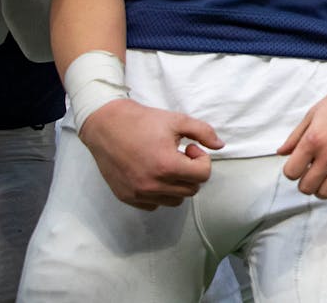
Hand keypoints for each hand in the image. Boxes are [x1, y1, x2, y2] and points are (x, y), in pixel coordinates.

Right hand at [77, 98, 222, 210]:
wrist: (106, 126)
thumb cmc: (143, 121)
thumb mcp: (178, 120)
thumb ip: (203, 132)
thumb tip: (220, 146)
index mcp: (167, 166)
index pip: (203, 176)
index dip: (202, 160)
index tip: (190, 148)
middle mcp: (152, 185)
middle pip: (191, 190)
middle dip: (191, 173)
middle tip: (180, 156)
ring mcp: (138, 194)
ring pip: (174, 200)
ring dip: (177, 184)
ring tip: (166, 165)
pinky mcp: (127, 197)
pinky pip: (154, 205)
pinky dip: (159, 193)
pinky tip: (153, 174)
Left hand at [278, 68, 326, 198]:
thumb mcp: (313, 113)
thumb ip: (295, 136)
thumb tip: (282, 152)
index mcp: (313, 139)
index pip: (291, 172)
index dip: (292, 171)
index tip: (298, 166)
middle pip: (307, 187)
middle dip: (305, 183)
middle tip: (311, 173)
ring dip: (323, 188)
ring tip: (326, 177)